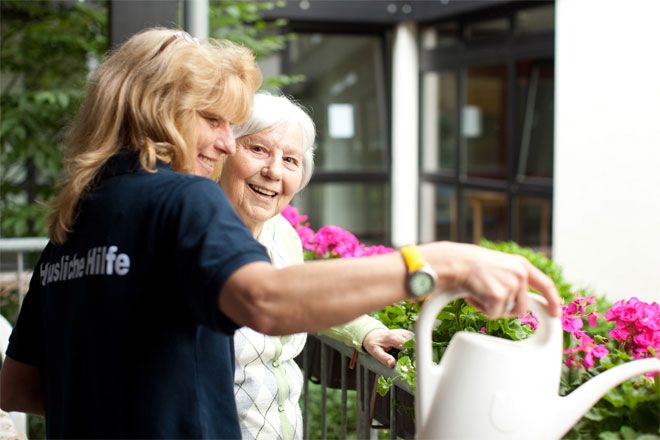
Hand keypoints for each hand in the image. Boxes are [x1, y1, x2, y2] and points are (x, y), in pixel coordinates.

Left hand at [362, 328, 413, 367]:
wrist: (372, 334)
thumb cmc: (373, 343)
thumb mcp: (375, 352)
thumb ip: (384, 358)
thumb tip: (392, 364)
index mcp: (393, 337)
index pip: (407, 345)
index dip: (412, 353)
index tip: (414, 362)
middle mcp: (400, 333)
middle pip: (413, 342)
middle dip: (416, 352)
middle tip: (415, 363)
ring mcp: (403, 332)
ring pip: (415, 340)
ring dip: (416, 348)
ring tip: (414, 358)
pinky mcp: (405, 333)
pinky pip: (414, 339)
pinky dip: (415, 345)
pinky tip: (413, 352)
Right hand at [423, 242, 561, 318]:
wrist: (456, 262)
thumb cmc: (472, 264)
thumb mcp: (500, 265)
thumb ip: (513, 279)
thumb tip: (522, 302)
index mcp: (521, 265)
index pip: (546, 285)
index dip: (552, 301)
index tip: (555, 313)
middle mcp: (520, 274)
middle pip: (522, 307)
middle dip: (505, 309)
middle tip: (488, 299)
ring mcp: (511, 285)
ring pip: (507, 313)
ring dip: (493, 308)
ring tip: (480, 293)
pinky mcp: (499, 296)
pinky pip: (493, 315)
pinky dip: (481, 309)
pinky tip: (473, 295)